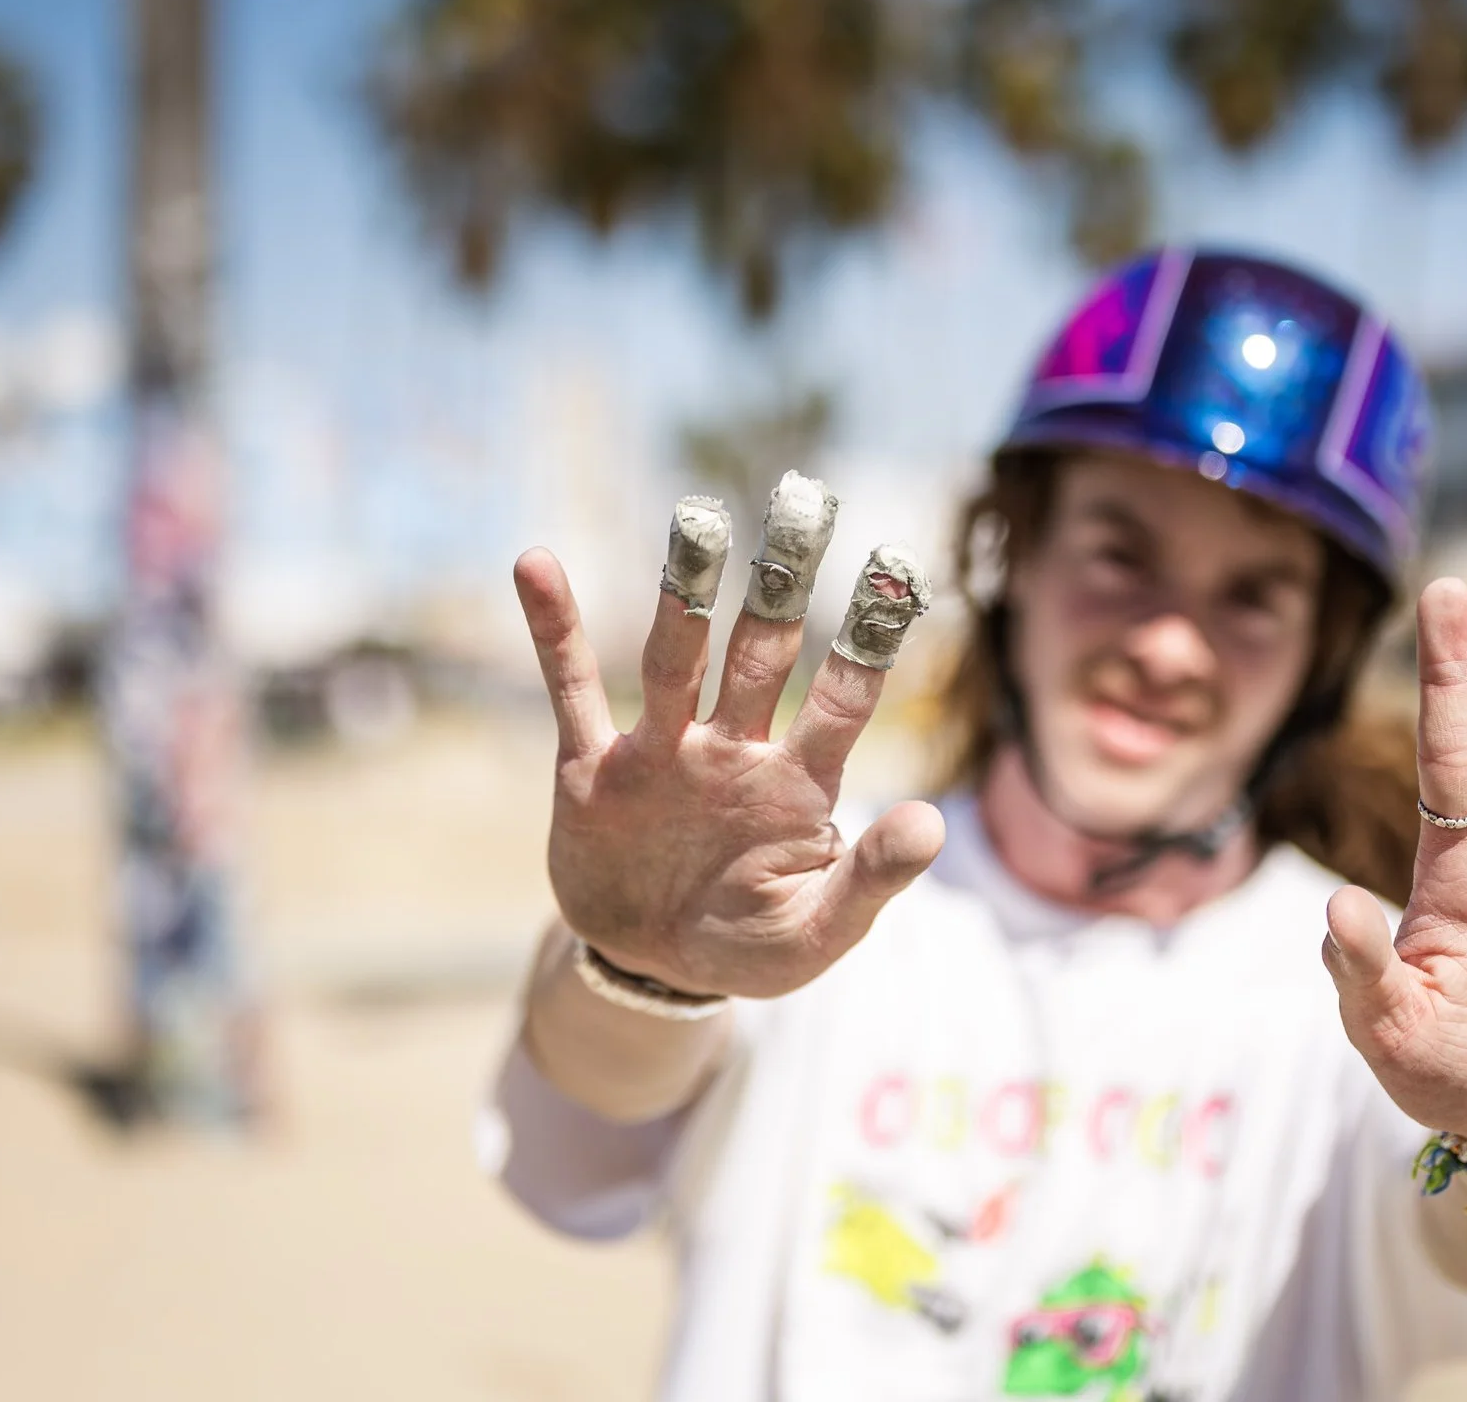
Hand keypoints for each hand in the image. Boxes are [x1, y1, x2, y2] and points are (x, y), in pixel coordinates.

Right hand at [511, 525, 944, 1000]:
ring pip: (676, 658)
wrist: (652, 968)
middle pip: (763, 650)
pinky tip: (536, 564)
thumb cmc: (749, 945)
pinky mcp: (593, 769)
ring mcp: (662, 752)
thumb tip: (930, 823)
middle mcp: (733, 748)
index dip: (870, 636)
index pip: (844, 698)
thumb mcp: (817, 931)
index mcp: (797, 783)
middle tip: (803, 498)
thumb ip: (870, 879)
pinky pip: (571, 689)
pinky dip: (553, 630)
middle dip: (781, 580)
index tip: (899, 565)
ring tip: (696, 518)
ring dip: (685, 592)